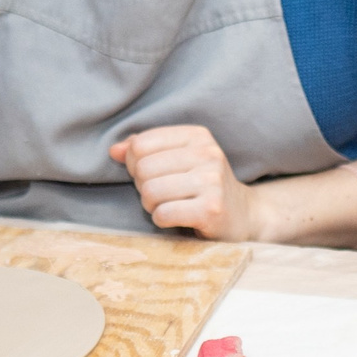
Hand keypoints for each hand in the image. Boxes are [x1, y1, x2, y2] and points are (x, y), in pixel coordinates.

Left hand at [110, 125, 262, 240]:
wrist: (243, 216)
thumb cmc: (202, 186)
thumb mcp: (178, 160)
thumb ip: (144, 151)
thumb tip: (113, 151)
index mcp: (198, 136)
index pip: (140, 145)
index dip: (135, 165)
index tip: (154, 175)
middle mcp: (208, 154)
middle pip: (143, 169)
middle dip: (144, 187)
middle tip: (164, 195)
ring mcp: (212, 182)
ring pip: (149, 192)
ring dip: (152, 206)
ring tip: (171, 206)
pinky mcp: (211, 209)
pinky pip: (162, 214)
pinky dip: (162, 220)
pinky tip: (178, 219)